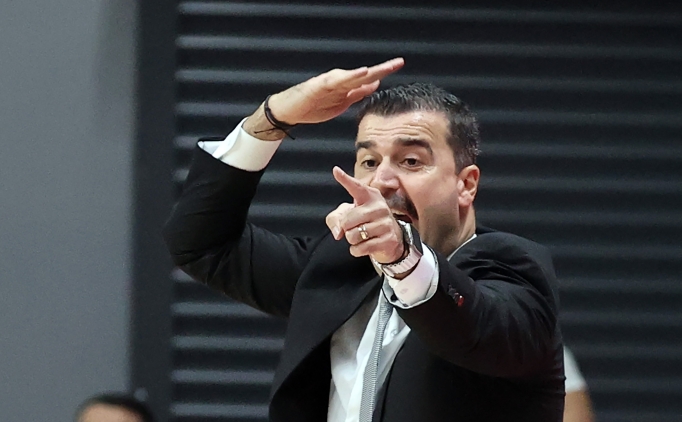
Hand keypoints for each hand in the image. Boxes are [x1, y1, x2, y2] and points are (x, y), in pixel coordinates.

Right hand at [255, 58, 403, 126]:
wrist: (290, 110)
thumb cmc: (313, 106)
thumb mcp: (342, 102)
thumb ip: (357, 93)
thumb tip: (375, 84)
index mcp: (346, 85)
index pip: (369, 78)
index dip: (384, 72)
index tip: (398, 66)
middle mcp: (340, 80)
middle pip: (365, 74)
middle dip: (382, 69)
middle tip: (399, 62)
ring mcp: (330, 82)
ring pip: (354, 75)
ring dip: (370, 71)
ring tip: (385, 68)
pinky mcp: (320, 85)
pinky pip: (337, 80)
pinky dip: (350, 76)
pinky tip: (362, 73)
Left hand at [325, 166, 403, 263]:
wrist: (390, 239)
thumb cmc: (366, 223)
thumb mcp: (348, 216)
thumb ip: (335, 219)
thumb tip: (338, 232)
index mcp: (369, 196)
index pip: (355, 187)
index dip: (345, 179)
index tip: (336, 171)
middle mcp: (379, 207)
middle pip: (347, 221)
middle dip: (345, 229)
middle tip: (356, 228)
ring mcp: (385, 223)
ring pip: (353, 236)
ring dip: (353, 240)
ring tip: (363, 236)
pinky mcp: (388, 239)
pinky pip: (360, 248)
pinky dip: (357, 250)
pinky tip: (366, 245)